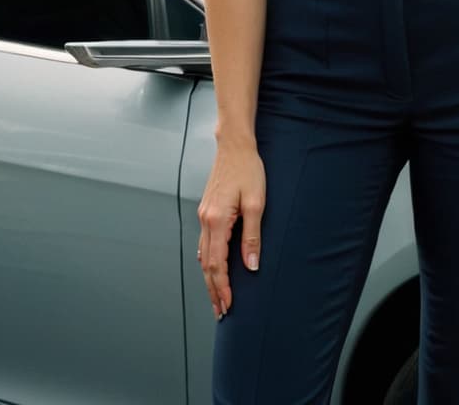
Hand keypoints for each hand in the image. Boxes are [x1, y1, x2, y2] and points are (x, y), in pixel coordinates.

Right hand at [197, 138, 265, 318]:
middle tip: (220, 311)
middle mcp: (205, 220)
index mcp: (217, 221)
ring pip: (202, 255)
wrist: (234, 146)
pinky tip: (211, 268)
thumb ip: (252, 236)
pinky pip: (203, 243)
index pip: (217, 264)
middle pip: (206, 265)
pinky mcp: (207, 210)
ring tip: (216, 296)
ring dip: (209, 278)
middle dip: (213, 290)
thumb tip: (251, 265)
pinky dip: (207, 261)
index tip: (227, 305)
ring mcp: (204, 215)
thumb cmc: (247, 170)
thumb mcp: (256, 203)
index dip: (222, 287)